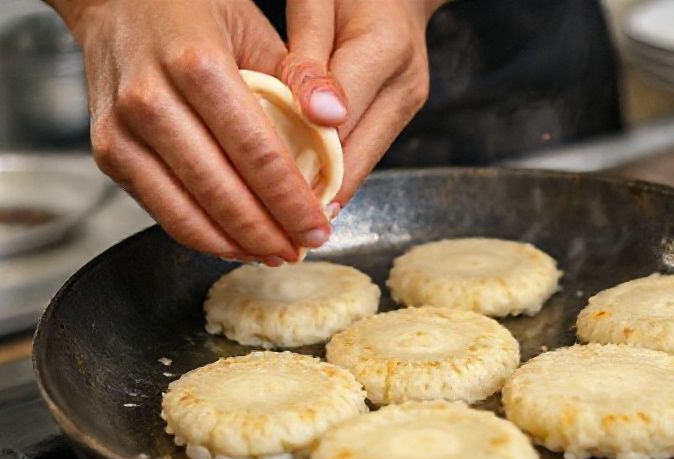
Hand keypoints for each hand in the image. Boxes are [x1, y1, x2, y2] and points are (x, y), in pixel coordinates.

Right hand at [49, 0, 332, 264]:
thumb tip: (335, 119)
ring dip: (234, 243)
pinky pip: (160, 210)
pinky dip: (199, 234)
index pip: (256, 152)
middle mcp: (151, 99)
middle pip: (221, 191)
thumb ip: (296, 75)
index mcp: (196, 62)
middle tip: (301, 249)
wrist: (111, 1)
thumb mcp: (252, 24)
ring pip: (185, 212)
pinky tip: (232, 241)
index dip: (291, 200)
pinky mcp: (107, 154)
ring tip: (272, 253)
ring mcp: (122, 131)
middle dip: (267, 232)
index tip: (319, 226)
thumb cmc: (190, 9)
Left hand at [280, 0, 445, 207]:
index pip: (338, 125)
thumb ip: (307, 59)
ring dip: (321, 187)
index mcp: (384, 51)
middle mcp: (404, 87)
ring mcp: (405, 106)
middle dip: (311, 192)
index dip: (301, 163)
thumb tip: (315, 117)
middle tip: (269, 222)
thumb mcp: (316, 3)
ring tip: (279, 212)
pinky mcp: (399, 115)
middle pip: (355, 159)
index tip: (268, 194)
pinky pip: (361, 153)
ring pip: (360, 165)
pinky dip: (330, 169)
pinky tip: (299, 185)